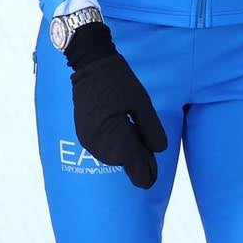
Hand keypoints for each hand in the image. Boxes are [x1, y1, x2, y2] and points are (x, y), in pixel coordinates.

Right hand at [63, 22, 168, 188]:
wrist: (90, 65)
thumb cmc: (118, 81)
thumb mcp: (142, 103)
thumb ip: (151, 129)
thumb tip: (158, 150)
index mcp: (114, 136)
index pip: (133, 165)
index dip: (146, 173)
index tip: (154, 178)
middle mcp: (97, 143)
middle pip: (123, 162)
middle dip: (138, 160)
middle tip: (151, 152)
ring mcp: (87, 140)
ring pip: (113, 157)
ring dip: (127, 153)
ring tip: (138, 139)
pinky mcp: (84, 134)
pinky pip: (103, 148)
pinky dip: (116, 146)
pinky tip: (125, 134)